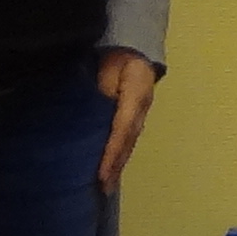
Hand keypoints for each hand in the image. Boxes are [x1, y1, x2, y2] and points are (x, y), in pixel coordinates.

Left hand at [92, 51, 158, 192]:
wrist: (132, 48)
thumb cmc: (115, 57)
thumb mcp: (106, 67)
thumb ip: (102, 89)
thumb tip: (95, 113)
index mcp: (136, 92)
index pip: (122, 127)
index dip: (112, 151)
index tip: (101, 173)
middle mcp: (141, 106)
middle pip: (128, 139)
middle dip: (116, 164)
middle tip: (103, 187)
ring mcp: (141, 112)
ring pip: (130, 142)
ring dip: (119, 163)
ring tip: (107, 184)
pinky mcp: (136, 116)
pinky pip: (128, 138)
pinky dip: (120, 154)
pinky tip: (112, 168)